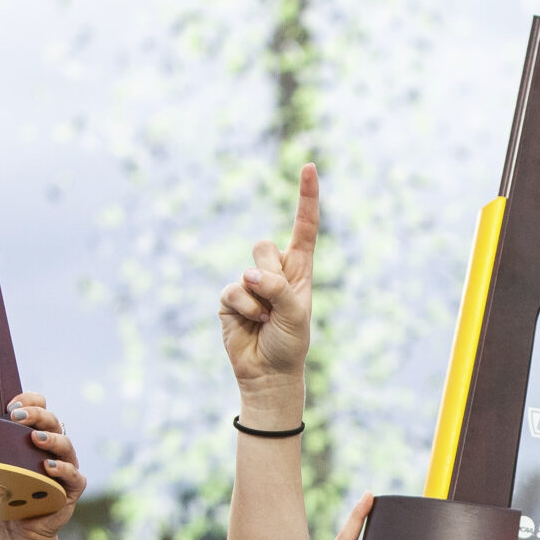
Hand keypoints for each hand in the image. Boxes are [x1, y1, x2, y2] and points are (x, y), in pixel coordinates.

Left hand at [0, 393, 85, 539]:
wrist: (18, 532)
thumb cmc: (5, 496)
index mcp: (35, 437)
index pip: (41, 407)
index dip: (30, 400)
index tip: (11, 405)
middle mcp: (53, 449)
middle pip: (54, 421)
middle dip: (36, 414)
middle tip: (16, 416)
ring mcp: (65, 469)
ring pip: (66, 444)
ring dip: (52, 439)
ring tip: (36, 439)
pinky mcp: (71, 490)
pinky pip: (74, 476)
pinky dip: (63, 470)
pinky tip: (49, 467)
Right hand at [219, 164, 318, 401]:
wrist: (268, 373)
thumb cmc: (289, 343)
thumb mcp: (295, 314)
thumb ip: (278, 289)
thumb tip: (249, 275)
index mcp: (299, 270)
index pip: (304, 227)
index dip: (306, 197)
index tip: (309, 166)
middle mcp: (274, 271)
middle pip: (264, 245)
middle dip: (270, 273)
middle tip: (276, 303)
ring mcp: (250, 283)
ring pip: (249, 268)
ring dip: (259, 296)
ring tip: (266, 318)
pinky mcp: (230, 298)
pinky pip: (233, 289)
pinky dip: (245, 308)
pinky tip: (252, 323)